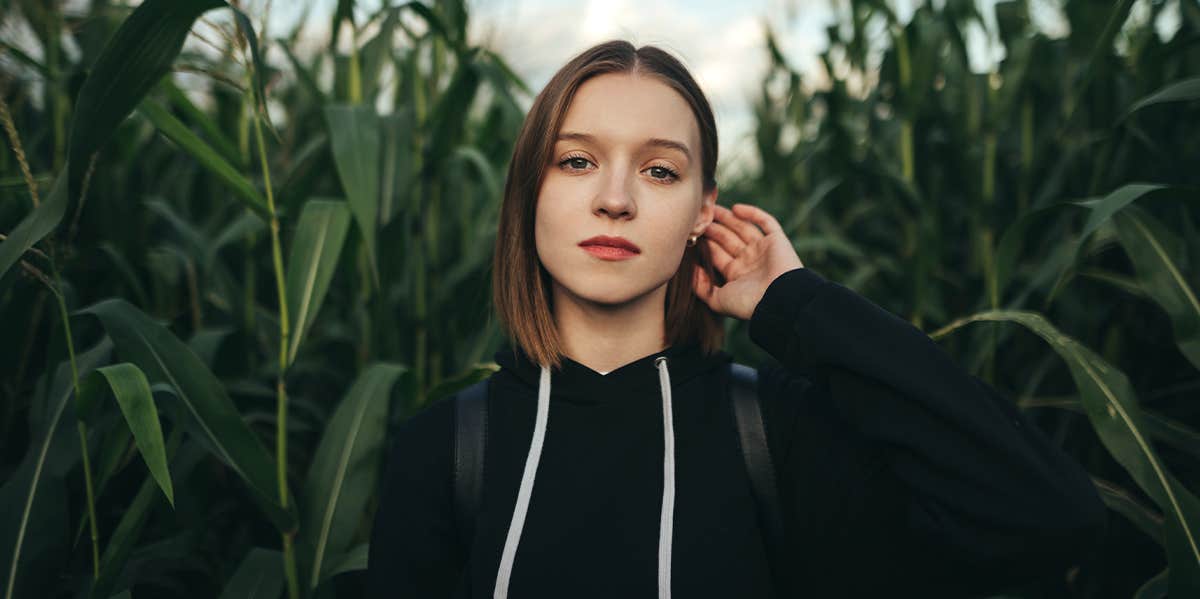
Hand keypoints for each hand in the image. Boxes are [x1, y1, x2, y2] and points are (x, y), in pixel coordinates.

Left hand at [692, 203, 803, 320]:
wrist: (779, 299)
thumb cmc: (748, 303)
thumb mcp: (717, 300)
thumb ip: (701, 287)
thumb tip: (689, 270)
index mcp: (737, 274)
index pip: (717, 255)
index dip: (705, 244)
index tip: (690, 233)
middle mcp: (749, 261)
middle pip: (728, 239)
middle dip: (714, 229)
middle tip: (698, 216)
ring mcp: (763, 249)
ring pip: (743, 228)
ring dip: (728, 218)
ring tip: (712, 208)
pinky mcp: (777, 240)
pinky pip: (766, 222)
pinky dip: (753, 213)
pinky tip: (736, 208)